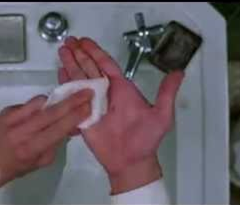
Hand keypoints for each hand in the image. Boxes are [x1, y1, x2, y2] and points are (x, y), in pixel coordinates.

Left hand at [0, 90, 92, 188]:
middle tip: (86, 91)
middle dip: (72, 100)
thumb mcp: (42, 161)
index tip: (89, 106)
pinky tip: (40, 111)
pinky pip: (28, 104)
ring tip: (63, 100)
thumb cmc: (17, 166)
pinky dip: (38, 105)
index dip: (75, 116)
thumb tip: (72, 126)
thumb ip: (57, 143)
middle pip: (51, 111)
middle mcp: (22, 131)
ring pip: (39, 102)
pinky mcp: (6, 111)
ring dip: (54, 100)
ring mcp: (12, 119)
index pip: (58, 128)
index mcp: (32, 148)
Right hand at [58, 37, 184, 193]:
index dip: (95, 52)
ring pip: (80, 79)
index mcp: (122, 89)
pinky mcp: (83, 116)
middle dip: (79, 54)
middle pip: (90, 68)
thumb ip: (167, 92)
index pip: (106, 65)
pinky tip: (60, 74)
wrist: (132, 161)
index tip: (84, 41)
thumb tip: (179, 72)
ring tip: (61, 50)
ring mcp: (93, 104)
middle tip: (68, 40)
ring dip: (70, 65)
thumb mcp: (162, 114)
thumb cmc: (146, 139)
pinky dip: (66, 85)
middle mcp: (106, 93)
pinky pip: (73, 98)